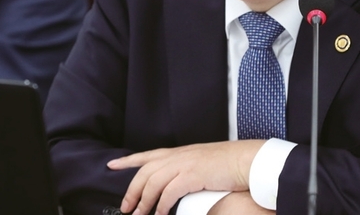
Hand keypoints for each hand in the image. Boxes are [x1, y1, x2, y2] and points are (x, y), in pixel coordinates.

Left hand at [107, 140, 264, 214]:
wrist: (248, 159)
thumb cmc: (230, 162)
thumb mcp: (204, 161)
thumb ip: (188, 169)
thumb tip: (176, 184)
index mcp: (181, 151)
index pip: (148, 154)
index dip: (128, 160)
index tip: (112, 165)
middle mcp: (180, 155)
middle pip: (146, 171)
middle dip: (132, 190)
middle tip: (125, 207)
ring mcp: (186, 163)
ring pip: (153, 182)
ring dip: (143, 201)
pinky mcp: (193, 175)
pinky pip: (169, 192)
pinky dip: (161, 206)